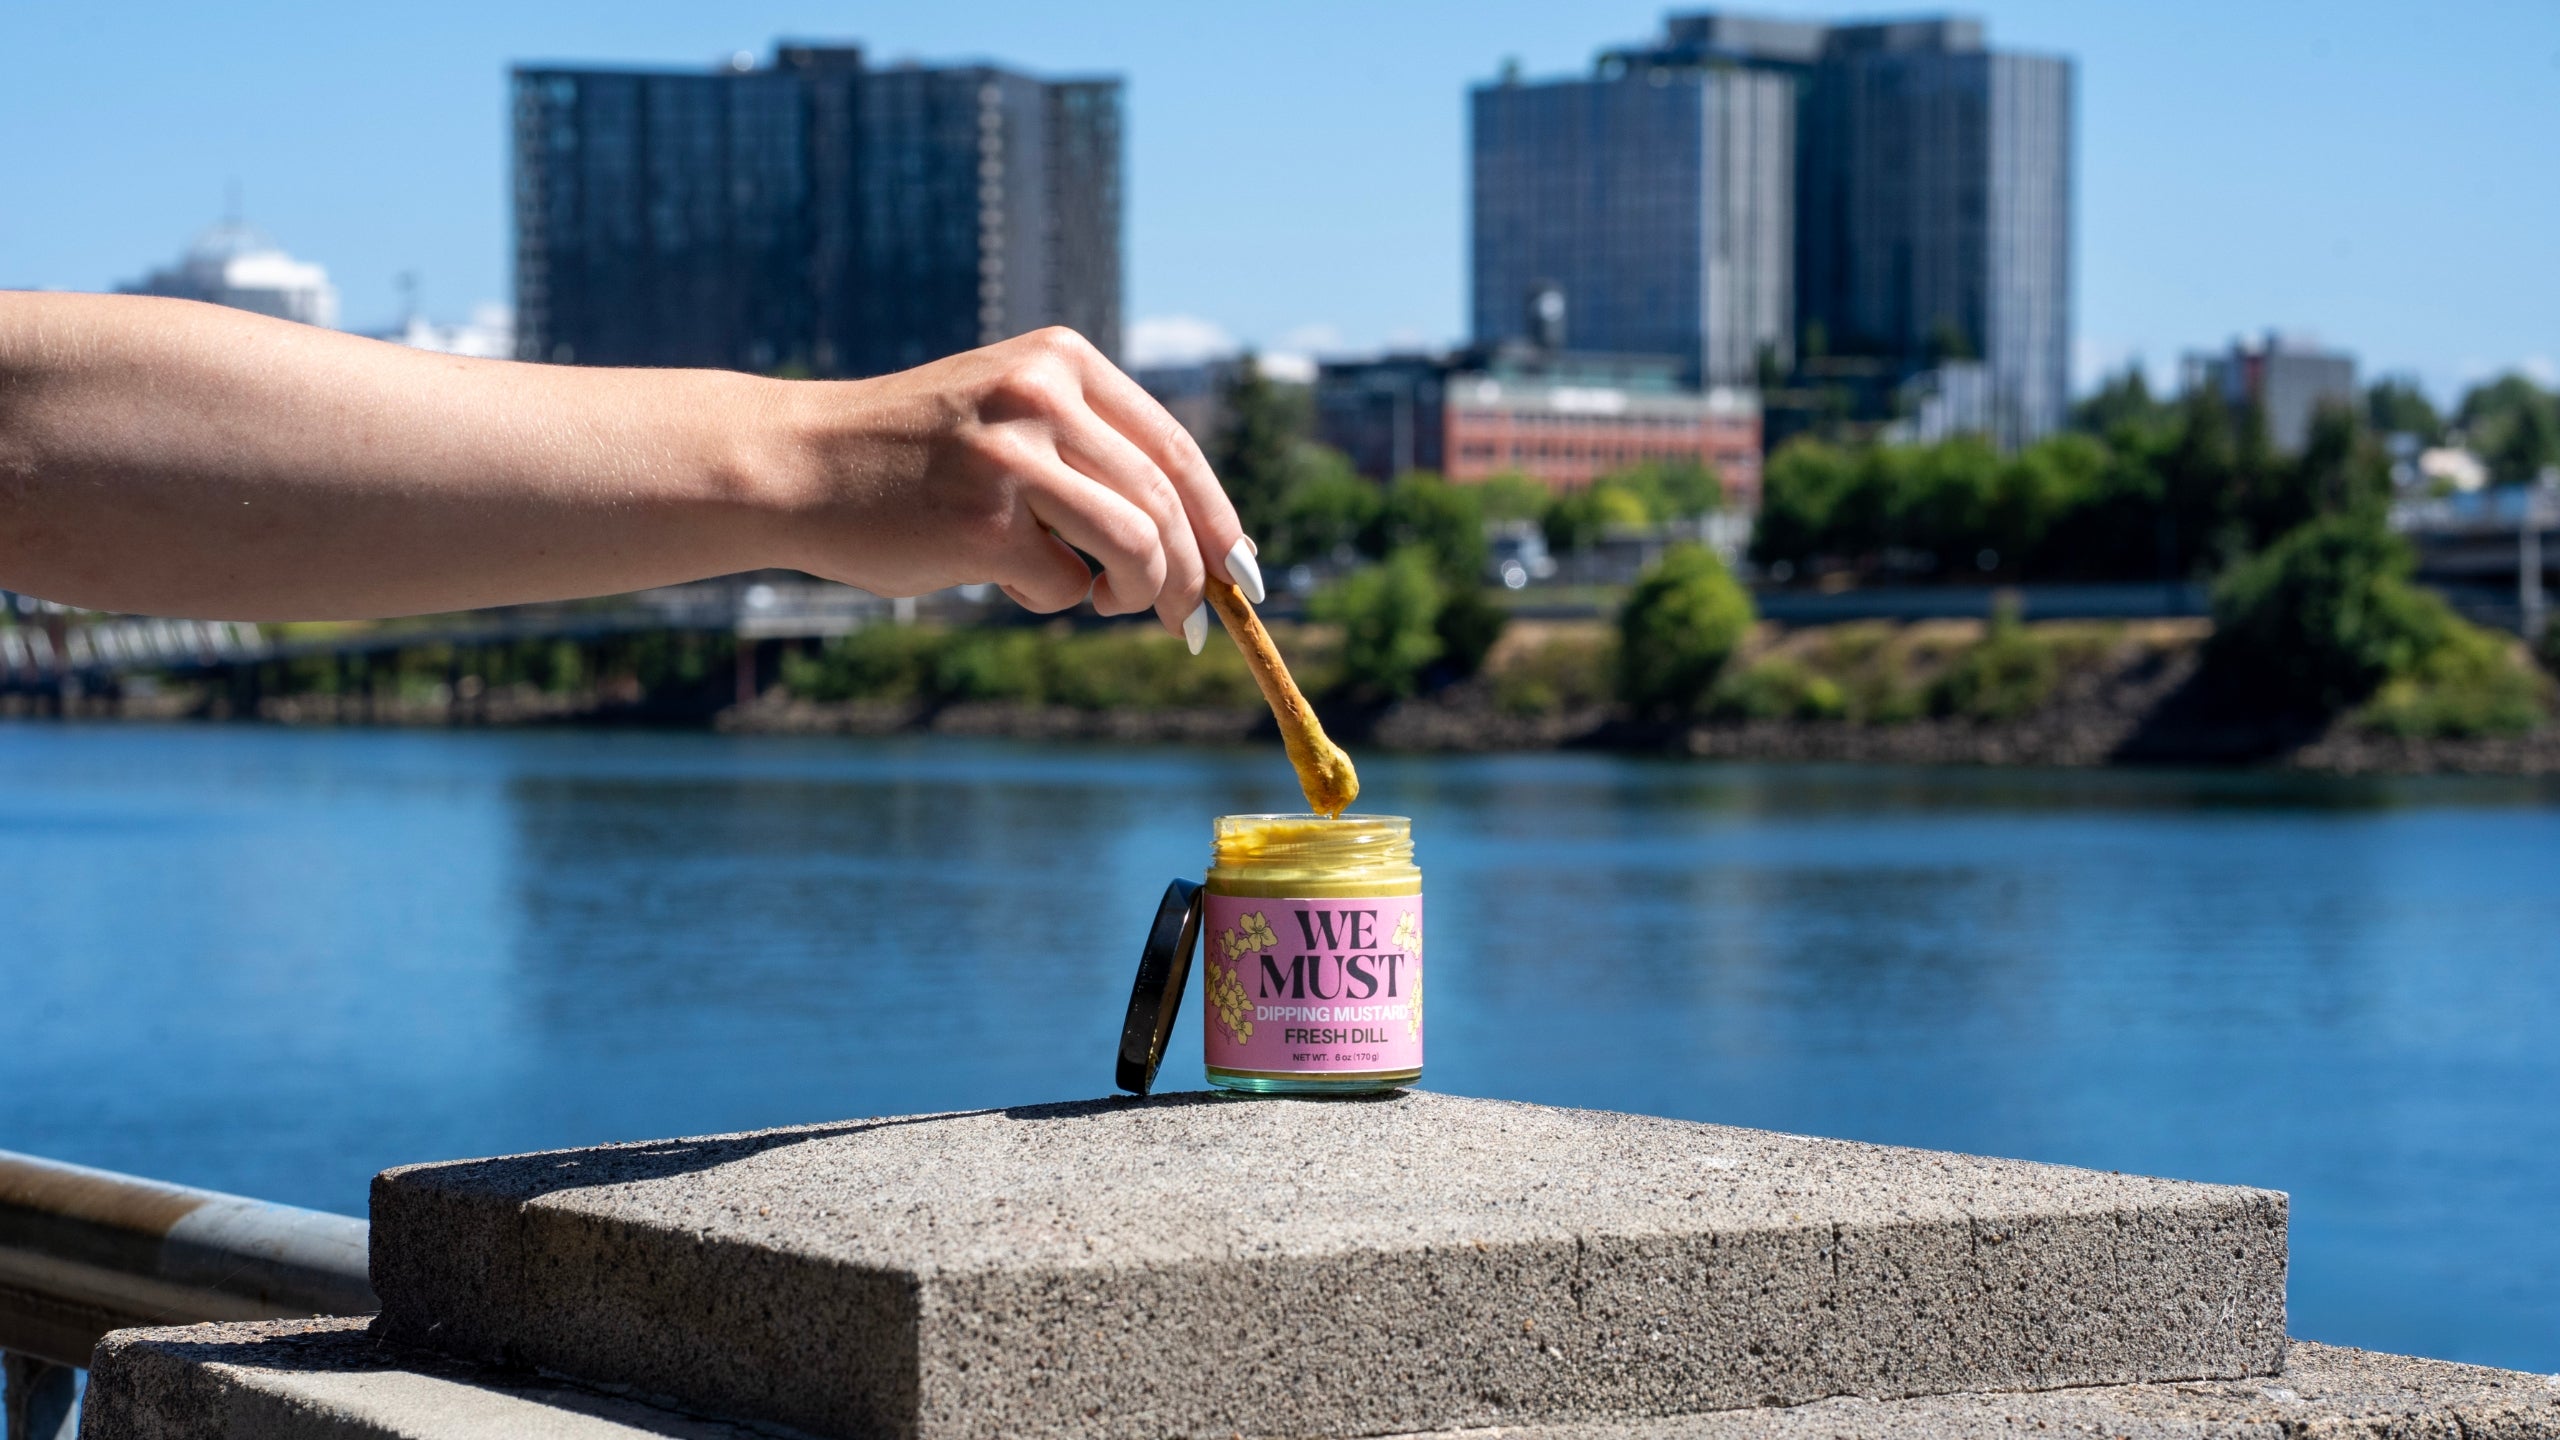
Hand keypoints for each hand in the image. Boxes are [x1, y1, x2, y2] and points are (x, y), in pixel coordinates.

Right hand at [768, 327, 1265, 647]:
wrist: (797, 464)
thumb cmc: (912, 456)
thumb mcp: (1007, 413)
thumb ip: (1088, 450)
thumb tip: (1195, 544)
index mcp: (1060, 362)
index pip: (1174, 446)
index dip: (1220, 517)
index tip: (1245, 570)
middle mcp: (1042, 397)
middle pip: (1165, 502)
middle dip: (1192, 576)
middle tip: (1189, 622)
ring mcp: (1011, 458)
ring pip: (1136, 544)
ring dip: (1137, 593)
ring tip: (1102, 601)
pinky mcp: (980, 524)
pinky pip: (1061, 584)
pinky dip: (1049, 598)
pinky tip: (1004, 577)